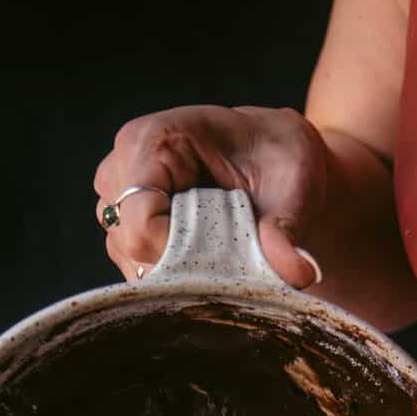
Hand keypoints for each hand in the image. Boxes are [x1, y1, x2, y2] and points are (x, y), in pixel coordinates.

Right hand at [93, 104, 327, 286]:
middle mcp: (123, 167)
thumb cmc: (281, 160)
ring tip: (219, 254)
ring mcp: (117, 199)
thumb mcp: (294, 187)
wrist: (276, 161)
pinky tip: (204, 259)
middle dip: (180, 265)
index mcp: (154, 139)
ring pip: (131, 261)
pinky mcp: (124, 226)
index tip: (224, 258)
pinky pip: (136, 268)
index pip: (140, 221)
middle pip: (130, 245)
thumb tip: (298, 273)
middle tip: (229, 258)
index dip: (178, 254)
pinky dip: (173, 275)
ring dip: (177, 273)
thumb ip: (287, 231)